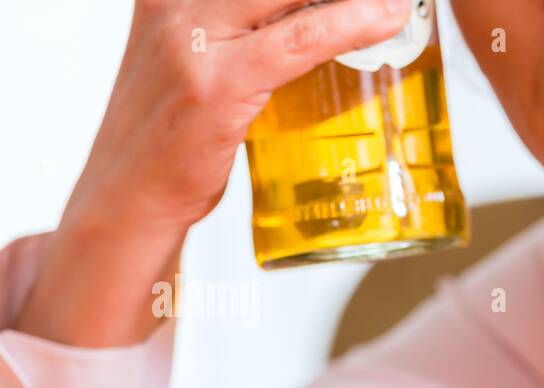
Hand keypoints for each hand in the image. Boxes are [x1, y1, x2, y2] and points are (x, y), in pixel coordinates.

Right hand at [70, 0, 412, 232]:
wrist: (129, 195)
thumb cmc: (175, 132)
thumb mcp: (198, 59)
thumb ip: (244, 29)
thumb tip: (319, 20)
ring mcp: (193, 38)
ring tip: (397, 1)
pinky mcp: (217, 84)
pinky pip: (299, 41)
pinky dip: (350, 24)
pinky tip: (385, 17)